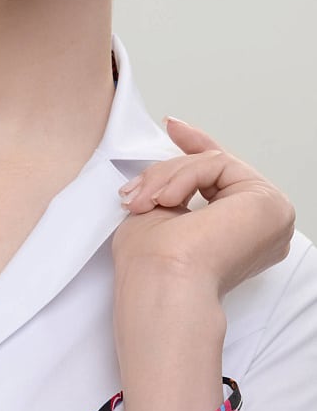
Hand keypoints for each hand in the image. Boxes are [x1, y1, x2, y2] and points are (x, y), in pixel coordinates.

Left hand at [110, 118, 294, 410]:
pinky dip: (183, 177)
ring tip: (146, 202)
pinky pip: (219, 164)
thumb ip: (169, 188)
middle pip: (214, 167)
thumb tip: (164, 168)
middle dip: (168, 171)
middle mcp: (263, 226)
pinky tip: (167, 201)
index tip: (171, 126)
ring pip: (214, 163)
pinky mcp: (269, 204)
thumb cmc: (151, 265)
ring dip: (168, 176)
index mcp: (240, 234)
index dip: (197, 146)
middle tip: (137, 194)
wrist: (161, 284)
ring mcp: (272, 215)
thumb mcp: (157, 214)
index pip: (223, 176)